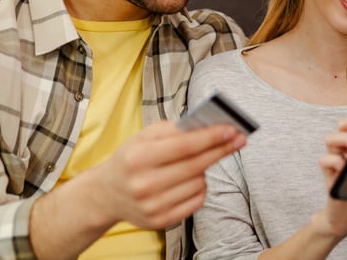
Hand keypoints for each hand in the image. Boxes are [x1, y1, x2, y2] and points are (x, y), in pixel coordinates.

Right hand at [93, 121, 245, 228]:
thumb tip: (208, 126)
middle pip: (196, 165)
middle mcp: (144, 184)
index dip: (211, 137)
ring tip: (198, 162)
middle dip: (221, 150)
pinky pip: (196, 201)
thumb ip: (174, 129)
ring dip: (206, 170)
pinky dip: (200, 187)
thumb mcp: (144, 136)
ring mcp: (152, 206)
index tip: (232, 129)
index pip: (185, 146)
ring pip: (199, 183)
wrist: (107, 194)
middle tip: (239, 139)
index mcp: (138, 157)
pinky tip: (192, 180)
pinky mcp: (160, 221)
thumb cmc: (132, 158)